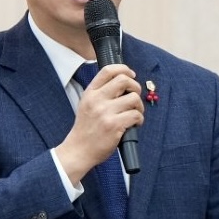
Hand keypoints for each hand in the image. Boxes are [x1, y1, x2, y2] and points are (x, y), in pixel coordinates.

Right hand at [55, 64, 143, 184]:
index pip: (108, 70)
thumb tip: (124, 83)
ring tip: (134, 113)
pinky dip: (139, 119)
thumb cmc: (86, 129)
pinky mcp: (114, 125)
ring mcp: (105, 112)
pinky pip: (136, 115)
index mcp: (90, 93)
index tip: (131, 75)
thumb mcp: (87, 105)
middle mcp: (97, 100)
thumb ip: (100, 93)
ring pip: (134, 98)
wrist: (79, 150)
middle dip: (136, 87)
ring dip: (139, 106)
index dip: (124, 69)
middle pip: (124, 80)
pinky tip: (134, 124)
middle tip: (135, 97)